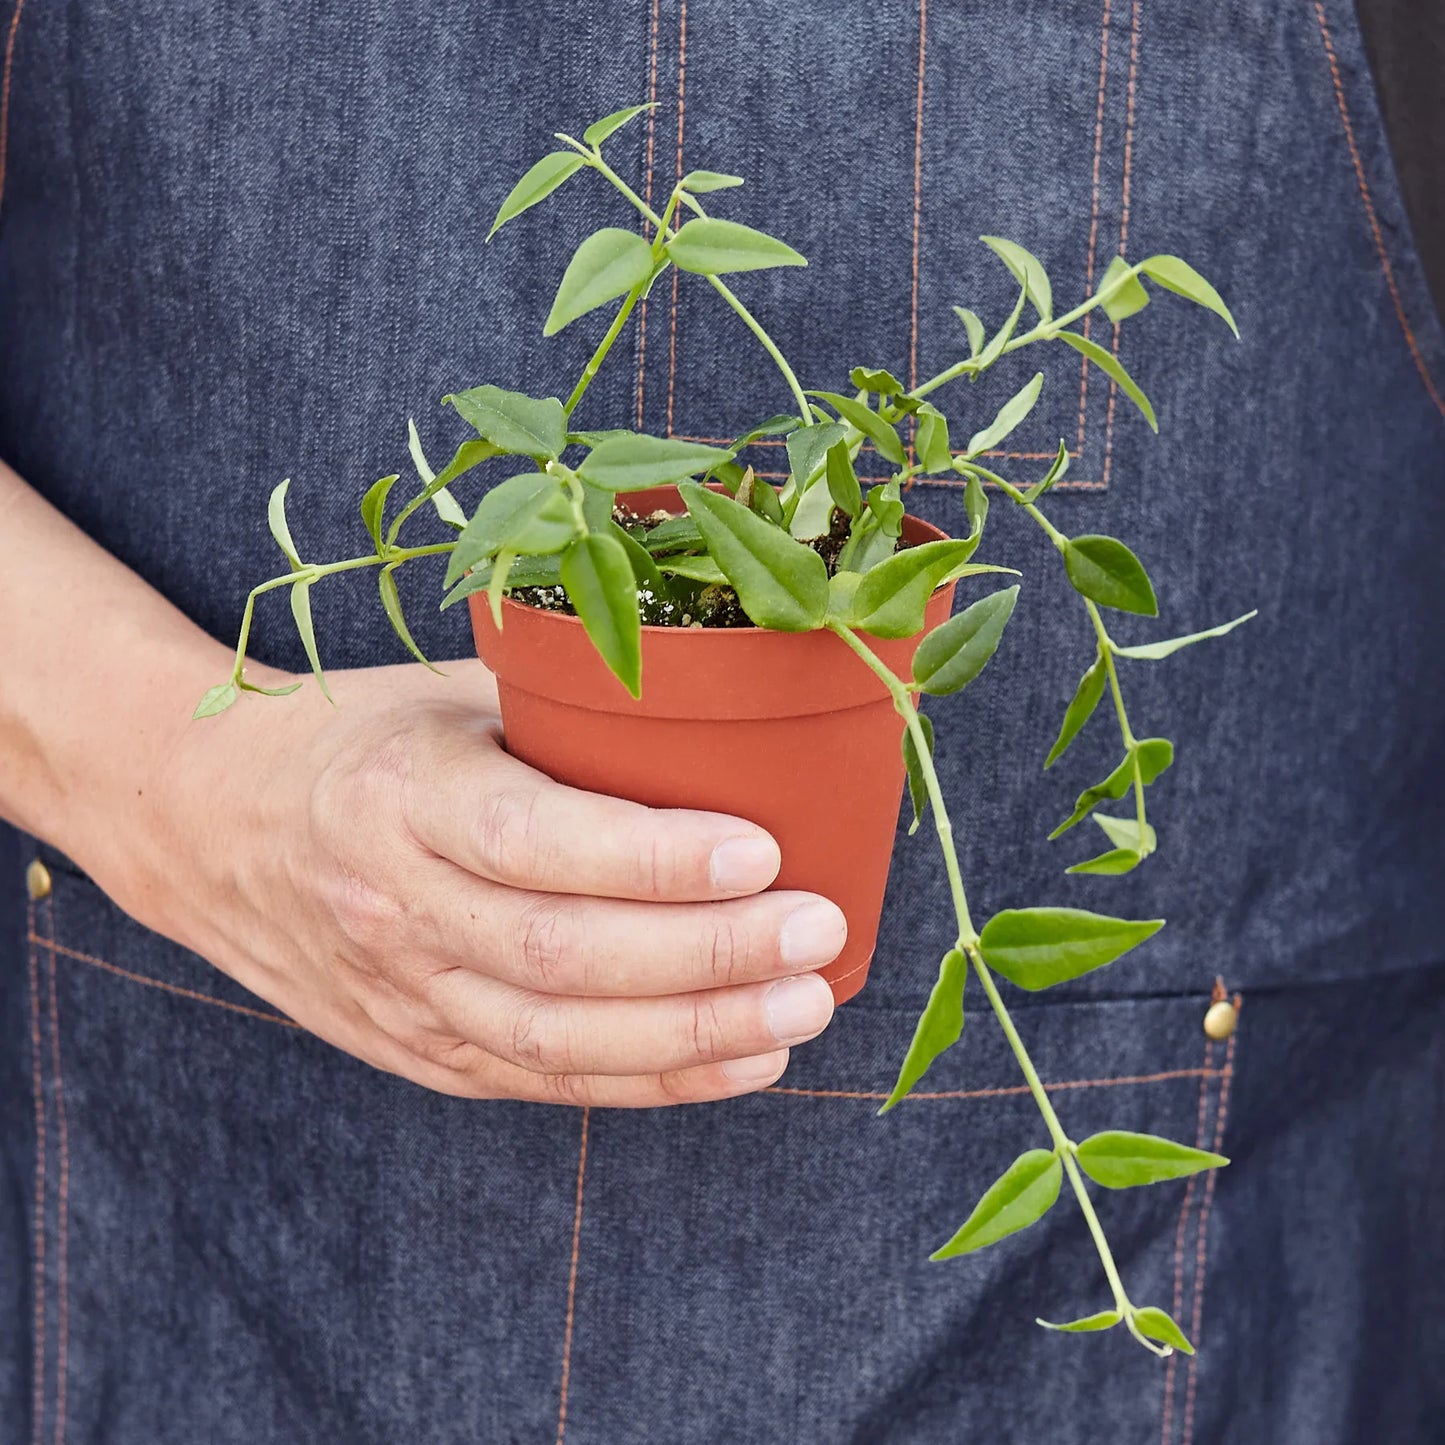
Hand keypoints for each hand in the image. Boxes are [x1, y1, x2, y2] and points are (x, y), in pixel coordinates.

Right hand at [117, 658, 844, 1105]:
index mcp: (400, 795)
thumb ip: (563, 716)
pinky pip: (546, 1079)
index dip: (653, 856)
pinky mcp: (418, 1050)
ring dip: (696, 1033)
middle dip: (705, 955)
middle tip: (816, 931)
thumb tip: (730, 719)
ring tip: (802, 1007)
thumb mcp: (448, 695)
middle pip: (561, 956)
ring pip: (560, 1039)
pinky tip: (743, 1059)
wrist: (209, 822)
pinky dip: (653, 1081)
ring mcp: (401, 993)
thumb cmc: (360, 738)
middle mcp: (393, 906)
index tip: (763, 849)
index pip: (533, 840)